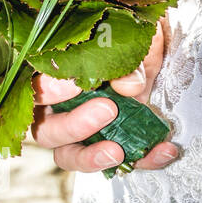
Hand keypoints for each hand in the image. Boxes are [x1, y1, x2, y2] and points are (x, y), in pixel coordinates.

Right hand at [30, 19, 178, 172]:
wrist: (156, 50)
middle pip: (47, 131)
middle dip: (74, 126)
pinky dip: (144, 160)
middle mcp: (60, 109)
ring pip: (68, 156)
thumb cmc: (128, 39)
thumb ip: (125, 58)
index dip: (50, 91)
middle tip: (107, 110)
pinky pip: (121, 163)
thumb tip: (129, 85)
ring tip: (117, 151)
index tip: (75, 85)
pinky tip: (165, 150)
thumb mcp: (131, 39)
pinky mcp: (113, 147)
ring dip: (90, 158)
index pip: (36, 90)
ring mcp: (83, 133)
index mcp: (54, 77)